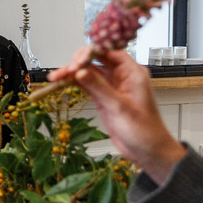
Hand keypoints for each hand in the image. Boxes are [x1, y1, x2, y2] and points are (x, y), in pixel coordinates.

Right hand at [49, 48, 184, 183]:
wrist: (148, 151)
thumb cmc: (144, 130)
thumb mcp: (119, 107)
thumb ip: (99, 87)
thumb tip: (80, 72)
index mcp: (132, 72)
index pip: (109, 52)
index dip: (90, 53)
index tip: (75, 62)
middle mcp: (121, 76)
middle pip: (95, 60)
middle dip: (77, 63)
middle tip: (63, 72)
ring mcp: (111, 87)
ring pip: (88, 73)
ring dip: (72, 74)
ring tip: (55, 79)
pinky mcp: (103, 98)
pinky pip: (86, 85)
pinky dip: (74, 84)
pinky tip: (62, 84)